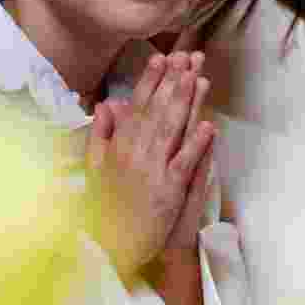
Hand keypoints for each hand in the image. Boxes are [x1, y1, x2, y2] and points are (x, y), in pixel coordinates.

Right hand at [85, 52, 214, 276]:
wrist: (114, 248)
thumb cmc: (108, 208)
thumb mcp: (96, 169)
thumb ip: (101, 135)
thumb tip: (107, 104)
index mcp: (120, 146)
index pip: (138, 106)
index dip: (151, 81)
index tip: (162, 57)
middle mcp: (135, 154)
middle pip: (158, 111)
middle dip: (173, 82)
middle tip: (187, 56)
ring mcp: (153, 170)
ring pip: (172, 130)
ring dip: (185, 102)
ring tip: (198, 77)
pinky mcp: (169, 190)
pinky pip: (185, 162)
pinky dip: (196, 144)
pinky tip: (208, 125)